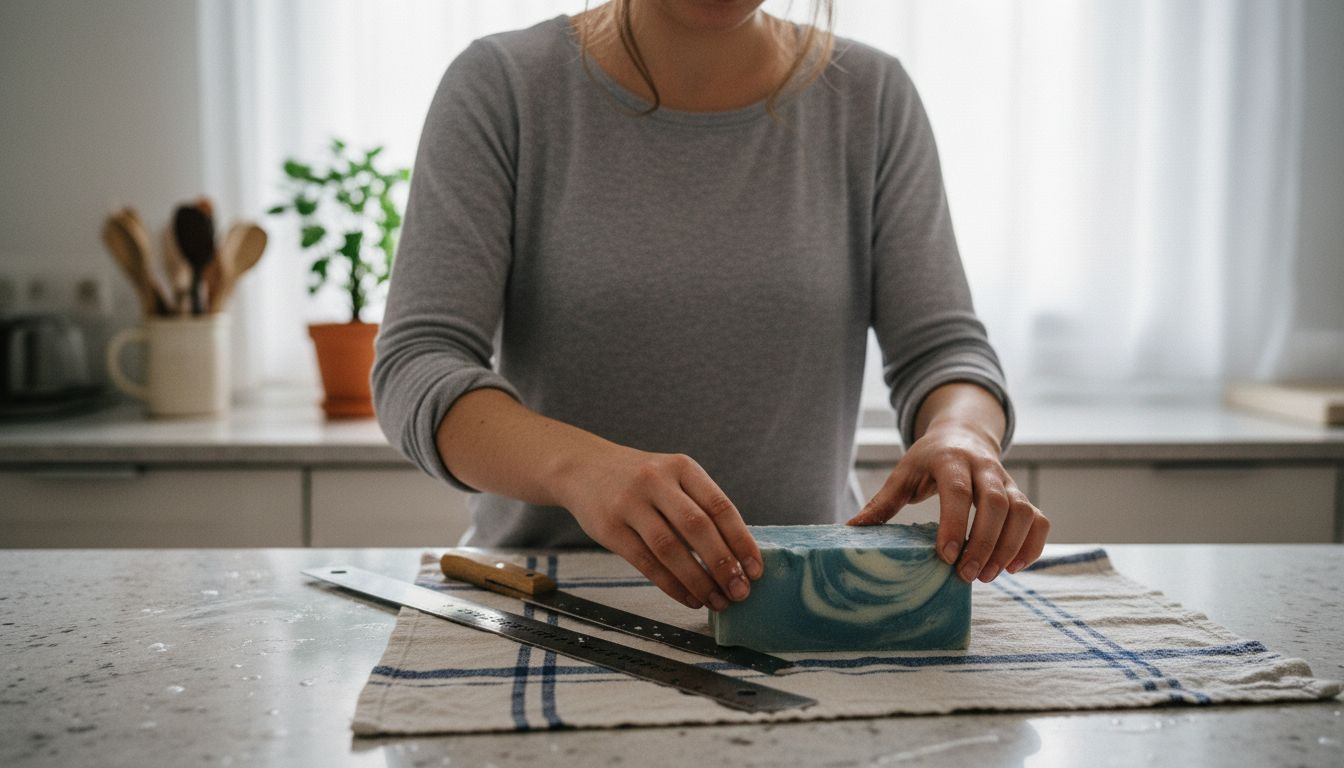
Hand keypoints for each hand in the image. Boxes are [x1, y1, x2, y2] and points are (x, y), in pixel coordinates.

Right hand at [555, 445, 762, 610]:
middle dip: (724, 565)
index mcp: (681, 467)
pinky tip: (689, 598)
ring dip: (698, 581)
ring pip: (671, 549)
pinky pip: (646, 563)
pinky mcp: (609, 528)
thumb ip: (699, 506)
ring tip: (716, 601)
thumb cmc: (639, 479)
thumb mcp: (672, 476)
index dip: (742, 541)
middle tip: (740, 592)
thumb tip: (737, 556)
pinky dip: (672, 585)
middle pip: (698, 528)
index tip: (755, 570)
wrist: (583, 468)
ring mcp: (630, 503)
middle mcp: (656, 481)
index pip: (720, 507)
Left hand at [846, 422, 1048, 582]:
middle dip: (984, 542)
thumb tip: (851, 529)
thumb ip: (882, 502)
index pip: (957, 491)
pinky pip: (1039, 520)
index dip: (954, 523)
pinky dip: (1032, 545)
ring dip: (1008, 548)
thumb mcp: (903, 474)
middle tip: (967, 576)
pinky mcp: (1022, 495)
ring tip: (988, 576)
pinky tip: (1013, 568)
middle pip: (996, 503)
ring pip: (1022, 512)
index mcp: (950, 460)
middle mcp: (984, 468)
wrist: (963, 434)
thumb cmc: (928, 460)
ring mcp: (1007, 481)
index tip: (946, 556)